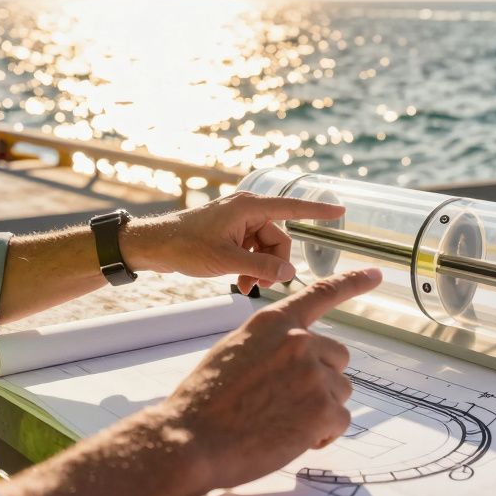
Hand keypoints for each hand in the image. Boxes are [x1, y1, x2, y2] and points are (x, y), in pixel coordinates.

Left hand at [120, 191, 344, 293]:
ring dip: (259, 269)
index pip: (292, 207)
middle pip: (278, 240)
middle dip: (272, 265)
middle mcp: (247, 211)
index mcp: (249, 208)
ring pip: (266, 249)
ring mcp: (238, 223)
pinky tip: (237, 282)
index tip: (341, 210)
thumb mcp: (226, 260)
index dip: (318, 210)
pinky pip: (252, 251)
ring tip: (241, 287)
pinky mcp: (230, 234)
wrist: (154, 246)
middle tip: (255, 286)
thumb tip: (291, 275)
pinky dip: (249, 267)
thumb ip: (261, 268)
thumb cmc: (185, 246)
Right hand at [161, 268, 381, 489]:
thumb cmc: (204, 402)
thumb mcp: (234, 352)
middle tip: (286, 402)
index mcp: (273, 322)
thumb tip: (294, 360)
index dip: (352, 283)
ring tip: (280, 422)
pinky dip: (322, 434)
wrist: (191, 440)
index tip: (376, 274)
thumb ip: (271, 346)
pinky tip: (290, 438)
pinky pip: (340, 421)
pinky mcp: (322, 409)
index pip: (320, 294)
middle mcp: (298, 341)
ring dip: (319, 409)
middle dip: (321, 379)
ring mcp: (313, 374)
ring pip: (340, 390)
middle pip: (337, 357)